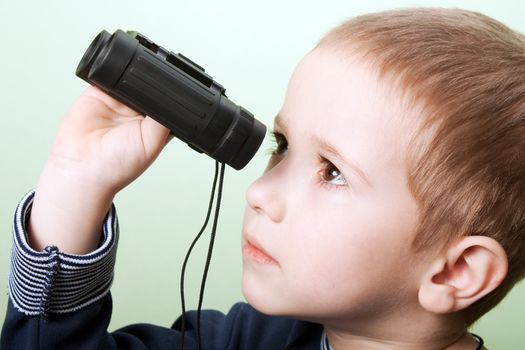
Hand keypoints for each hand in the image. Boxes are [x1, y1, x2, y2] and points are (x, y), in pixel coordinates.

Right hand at [28, 87, 170, 253]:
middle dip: (154, 83)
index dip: (172, 95)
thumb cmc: (117, 166)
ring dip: (134, 75)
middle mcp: (136, 111)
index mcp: (153, 124)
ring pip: (131, 78)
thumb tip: (174, 99)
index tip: (178, 88)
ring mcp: (118, 102)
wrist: (82, 169)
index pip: (167, 102)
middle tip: (155, 83)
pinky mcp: (99, 93)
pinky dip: (112, 70)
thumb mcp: (152, 143)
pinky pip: (108, 75)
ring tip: (135, 83)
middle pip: (150, 87)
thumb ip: (163, 120)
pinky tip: (117, 76)